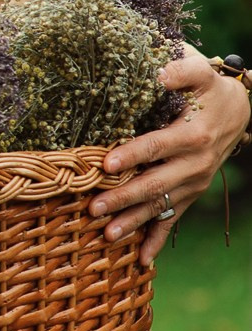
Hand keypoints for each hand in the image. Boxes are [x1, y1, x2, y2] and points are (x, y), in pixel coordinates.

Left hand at [90, 53, 250, 266]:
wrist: (239, 111)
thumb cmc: (210, 90)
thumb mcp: (200, 72)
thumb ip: (181, 70)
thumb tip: (157, 74)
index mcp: (193, 135)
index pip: (157, 146)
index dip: (132, 155)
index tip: (107, 164)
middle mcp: (195, 164)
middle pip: (155, 184)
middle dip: (124, 198)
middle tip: (93, 208)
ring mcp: (194, 183)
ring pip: (161, 206)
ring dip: (134, 222)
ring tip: (108, 235)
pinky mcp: (191, 194)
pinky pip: (174, 220)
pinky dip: (157, 240)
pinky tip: (142, 260)